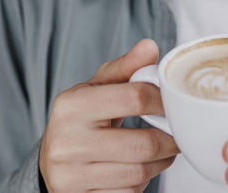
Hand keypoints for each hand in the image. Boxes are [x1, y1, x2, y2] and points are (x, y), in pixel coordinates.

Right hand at [40, 39, 178, 191]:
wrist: (50, 163)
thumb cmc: (80, 120)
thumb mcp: (94, 89)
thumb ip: (123, 68)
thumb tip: (150, 47)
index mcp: (71, 106)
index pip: (133, 98)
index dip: (162, 101)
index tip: (172, 104)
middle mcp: (67, 141)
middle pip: (142, 144)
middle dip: (169, 140)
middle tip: (177, 134)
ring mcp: (71, 176)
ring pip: (138, 172)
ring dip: (160, 163)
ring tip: (163, 151)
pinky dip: (141, 183)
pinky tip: (141, 170)